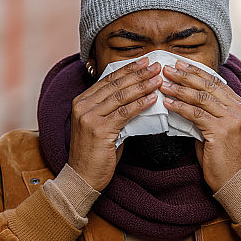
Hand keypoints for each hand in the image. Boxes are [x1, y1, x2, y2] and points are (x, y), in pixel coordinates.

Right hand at [67, 57, 161, 190]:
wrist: (82, 177)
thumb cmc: (95, 154)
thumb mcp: (102, 126)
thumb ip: (114, 111)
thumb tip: (138, 99)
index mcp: (82, 101)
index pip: (108, 79)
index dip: (128, 69)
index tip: (144, 62)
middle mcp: (83, 105)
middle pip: (115, 84)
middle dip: (138, 73)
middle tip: (156, 65)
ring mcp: (89, 117)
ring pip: (121, 96)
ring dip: (142, 86)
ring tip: (158, 79)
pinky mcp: (99, 130)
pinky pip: (124, 113)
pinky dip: (140, 104)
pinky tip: (152, 99)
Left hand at [161, 60, 240, 190]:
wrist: (234, 181)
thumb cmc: (222, 157)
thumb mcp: (217, 130)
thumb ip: (206, 114)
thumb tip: (183, 100)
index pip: (216, 82)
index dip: (196, 72)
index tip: (179, 65)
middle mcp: (240, 110)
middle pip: (208, 86)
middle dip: (185, 75)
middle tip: (167, 69)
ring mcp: (232, 120)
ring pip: (201, 98)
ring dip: (179, 89)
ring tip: (163, 84)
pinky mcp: (222, 131)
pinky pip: (196, 114)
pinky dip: (180, 107)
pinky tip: (167, 103)